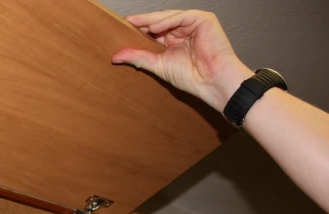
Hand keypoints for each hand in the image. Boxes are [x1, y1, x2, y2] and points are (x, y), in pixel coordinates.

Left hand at [112, 10, 252, 111]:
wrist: (212, 82)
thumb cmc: (192, 76)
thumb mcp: (159, 65)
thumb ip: (139, 58)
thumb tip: (116, 56)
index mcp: (174, 40)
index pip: (154, 30)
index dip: (139, 29)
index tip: (121, 30)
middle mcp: (183, 29)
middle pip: (160, 21)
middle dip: (143, 22)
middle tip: (126, 23)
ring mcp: (194, 23)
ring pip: (169, 16)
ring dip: (152, 20)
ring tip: (135, 24)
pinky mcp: (204, 19)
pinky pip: (182, 17)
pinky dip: (167, 21)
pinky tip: (154, 28)